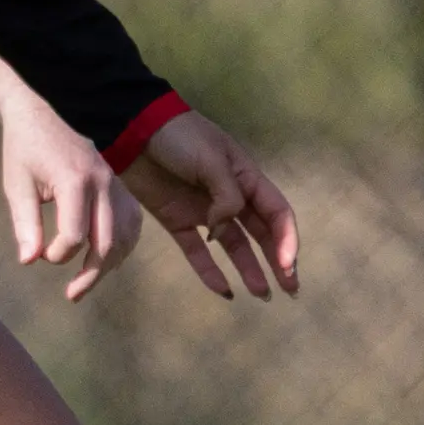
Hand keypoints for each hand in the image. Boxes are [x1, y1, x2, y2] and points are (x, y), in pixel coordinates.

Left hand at [0, 94, 143, 301]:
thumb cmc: (23, 150)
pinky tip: (106, 259)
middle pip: (107, 241)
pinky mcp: (119, 184)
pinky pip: (132, 222)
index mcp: (75, 179)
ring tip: (87, 281)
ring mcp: (115, 182)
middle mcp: (103, 181)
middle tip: (72, 295)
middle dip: (91, 274)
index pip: (74, 234)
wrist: (37, 114)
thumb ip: (25, 223)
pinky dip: (123, 244)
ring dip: (109, 263)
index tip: (39, 256)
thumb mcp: (16, 185)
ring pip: (125, 235)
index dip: (57, 255)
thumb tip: (29, 261)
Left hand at [120, 111, 299, 301]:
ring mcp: (203, 210)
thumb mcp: (212, 160)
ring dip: (249, 268)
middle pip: (261, 233)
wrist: (133, 129)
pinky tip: (224, 291)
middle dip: (278, 260)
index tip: (286, 264)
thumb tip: (223, 229)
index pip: (277, 213)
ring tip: (262, 295)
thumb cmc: (179, 137)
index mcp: (245, 178)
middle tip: (290, 290)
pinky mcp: (177, 219)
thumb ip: (227, 197)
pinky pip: (197, 250)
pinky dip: (209, 270)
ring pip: (233, 245)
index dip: (286, 239)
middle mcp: (229, 197)